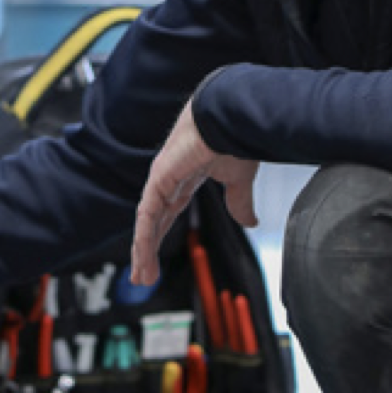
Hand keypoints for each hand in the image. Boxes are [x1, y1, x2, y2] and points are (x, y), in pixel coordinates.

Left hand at [130, 100, 258, 286]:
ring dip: (143, 250)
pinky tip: (143, 255)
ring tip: (142, 276)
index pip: (169, 213)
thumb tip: (249, 222)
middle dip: (147, 250)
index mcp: (187, 177)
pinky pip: (147, 214)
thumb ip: (239, 202)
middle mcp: (170, 179)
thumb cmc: (235, 136)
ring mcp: (162, 178)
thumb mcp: (239, 179)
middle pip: (153, 222)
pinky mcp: (159, 178)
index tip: (158, 259)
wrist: (232, 116)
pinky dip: (144, 236)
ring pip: (147, 222)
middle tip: (144, 276)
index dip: (162, 236)